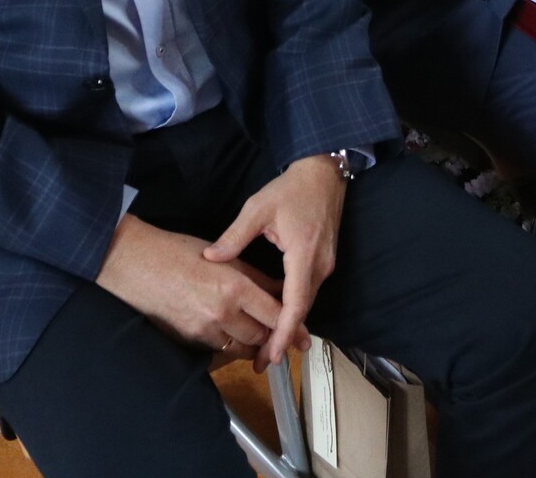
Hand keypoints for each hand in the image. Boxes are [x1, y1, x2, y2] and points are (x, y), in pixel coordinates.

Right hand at [95, 215, 283, 360]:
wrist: (137, 264)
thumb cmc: (178, 252)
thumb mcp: (224, 258)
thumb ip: (255, 277)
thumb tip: (280, 291)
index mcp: (234, 287)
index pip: (275, 314)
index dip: (293, 326)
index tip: (305, 335)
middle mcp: (221, 313)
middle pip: (261, 336)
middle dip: (273, 337)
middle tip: (284, 334)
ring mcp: (204, 329)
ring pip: (241, 347)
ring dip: (253, 344)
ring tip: (261, 336)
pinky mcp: (189, 339)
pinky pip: (219, 348)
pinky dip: (230, 343)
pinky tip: (232, 332)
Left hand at [204, 156, 346, 369]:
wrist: (324, 173)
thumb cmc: (291, 189)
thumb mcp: (258, 208)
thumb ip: (234, 236)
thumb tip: (210, 258)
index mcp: (303, 255)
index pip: (294, 304)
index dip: (281, 333)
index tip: (270, 356)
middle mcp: (319, 265)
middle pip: (302, 311)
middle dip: (283, 338)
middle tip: (261, 362)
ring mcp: (325, 264)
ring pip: (306, 302)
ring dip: (288, 325)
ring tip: (267, 347)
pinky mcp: (324, 260)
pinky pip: (308, 291)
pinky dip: (294, 308)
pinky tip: (279, 317)